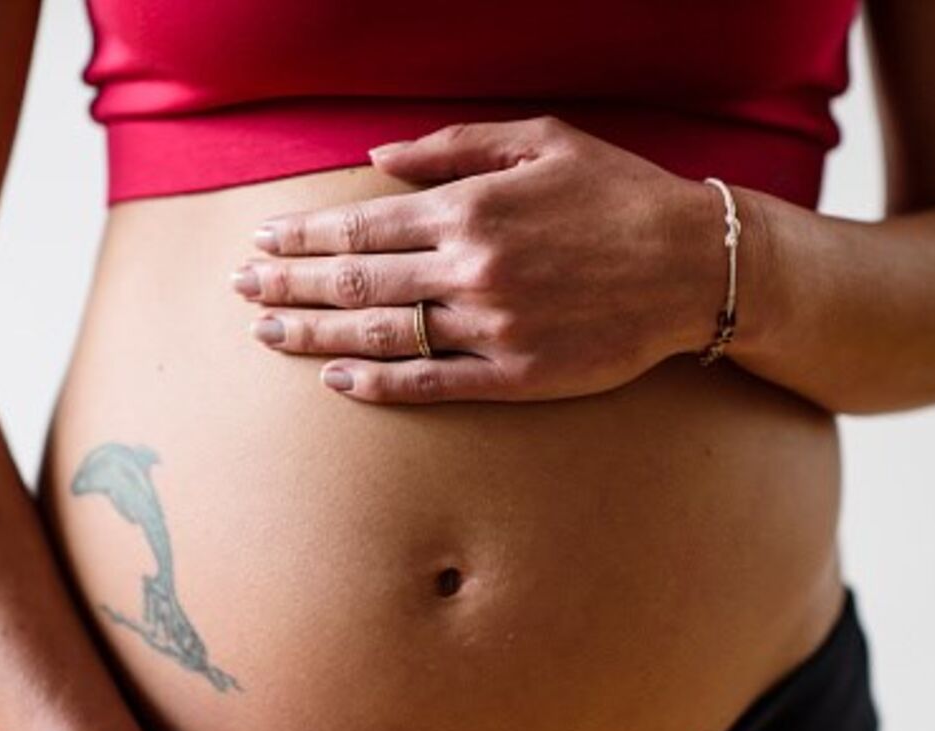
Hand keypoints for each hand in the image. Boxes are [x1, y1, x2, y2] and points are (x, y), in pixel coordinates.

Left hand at [234, 114, 726, 403]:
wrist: (694, 264)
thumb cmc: (617, 193)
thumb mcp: (540, 140)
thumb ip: (453, 146)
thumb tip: (375, 159)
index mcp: (470, 208)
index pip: (360, 227)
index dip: (301, 238)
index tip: (262, 242)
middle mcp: (470, 268)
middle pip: (354, 284)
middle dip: (287, 285)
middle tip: (240, 289)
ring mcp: (490, 327)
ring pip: (379, 336)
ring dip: (312, 336)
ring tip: (266, 333)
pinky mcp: (515, 375)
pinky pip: (429, 383)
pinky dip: (376, 385)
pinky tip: (335, 382)